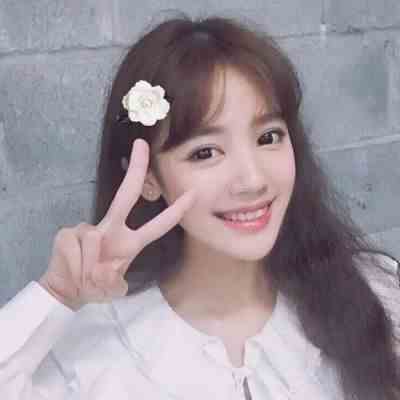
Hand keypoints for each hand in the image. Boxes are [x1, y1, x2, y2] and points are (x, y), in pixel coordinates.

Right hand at [39, 138, 196, 310]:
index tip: (192, 193)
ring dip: (88, 267)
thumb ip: (111, 282)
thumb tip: (103, 268)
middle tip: (141, 144)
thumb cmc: (95, 285)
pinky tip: (72, 267)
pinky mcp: (68, 232)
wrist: (67, 290)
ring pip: (94, 241)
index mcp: (131, 242)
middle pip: (126, 196)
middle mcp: (112, 229)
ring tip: (84, 274)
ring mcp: (89, 228)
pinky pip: (76, 250)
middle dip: (137, 169)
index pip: (158, 225)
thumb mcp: (111, 289)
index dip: (176, 211)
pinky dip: (74, 266)